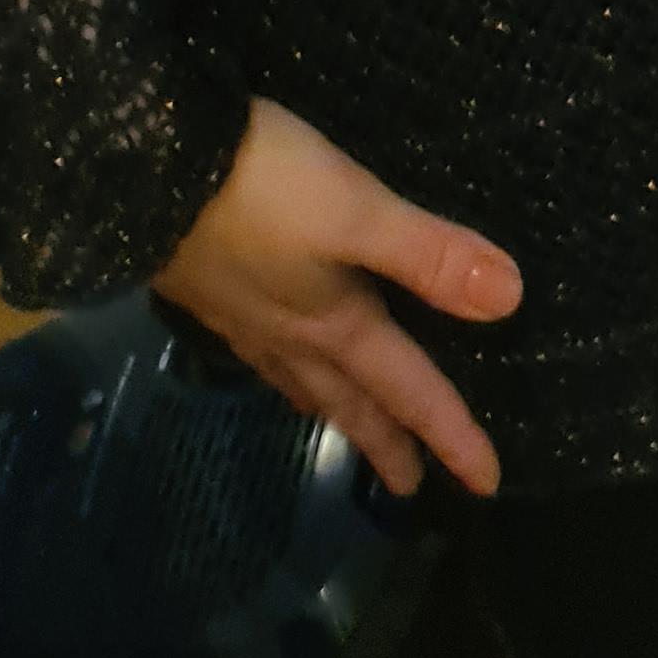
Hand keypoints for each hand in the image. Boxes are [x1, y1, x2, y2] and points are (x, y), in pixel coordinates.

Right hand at [152, 97, 521, 498]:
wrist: (146, 171)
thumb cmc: (262, 188)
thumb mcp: (357, 211)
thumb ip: (428, 254)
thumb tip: (511, 301)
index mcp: (335, 324)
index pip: (407, 390)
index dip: (450, 433)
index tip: (487, 483)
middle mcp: (291, 335)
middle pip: (350, 401)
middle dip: (385, 442)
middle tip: (411, 487)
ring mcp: (244, 318)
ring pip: (301, 384)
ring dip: (335, 411)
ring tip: (348, 428)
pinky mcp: (209, 292)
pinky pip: (263, 356)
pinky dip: (286, 374)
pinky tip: (274, 355)